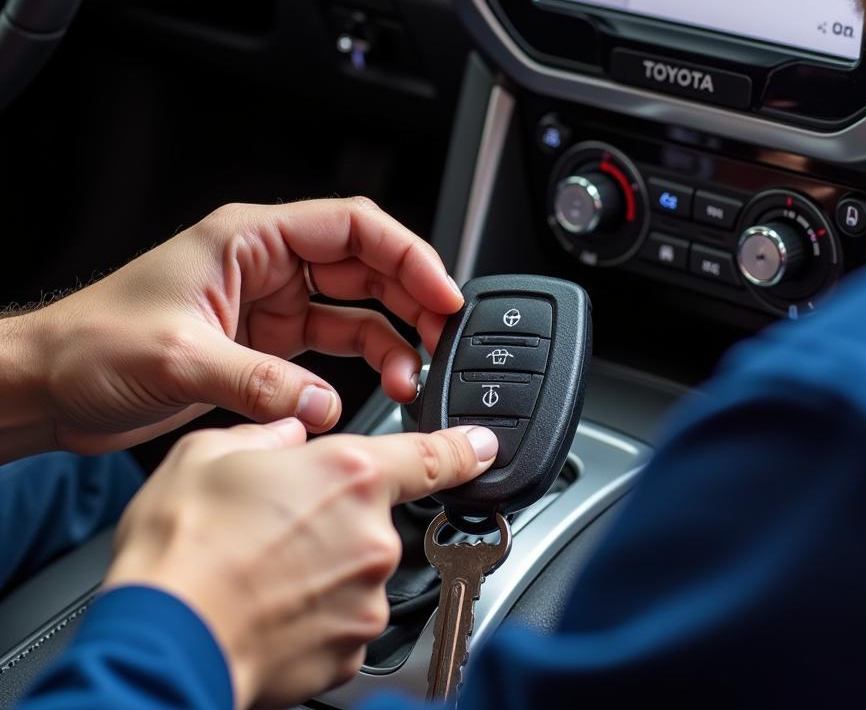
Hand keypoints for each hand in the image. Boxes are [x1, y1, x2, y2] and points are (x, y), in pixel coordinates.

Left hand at [24, 198, 463, 455]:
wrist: (51, 383)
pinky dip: (364, 364)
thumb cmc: (93, 342)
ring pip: (357, 307)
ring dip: (392, 338)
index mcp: (252, 238)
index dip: (407, 254)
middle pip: (366, 265)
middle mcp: (269, 264)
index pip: (354, 226)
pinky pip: (334, 345)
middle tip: (442, 334)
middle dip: (412, 296)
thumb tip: (323, 406)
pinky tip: (380, 387)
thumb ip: (259, 382)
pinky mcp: (267, 343)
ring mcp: (271, 303)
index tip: (441, 291)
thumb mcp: (178, 356)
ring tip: (415, 375)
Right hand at [105, 419, 498, 709]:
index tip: (483, 449)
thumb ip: (269, 434)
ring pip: (357, 571)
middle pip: (373, 517)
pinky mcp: (351, 652)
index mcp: (350, 473)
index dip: (464, 450)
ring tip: (263, 572)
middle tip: (272, 529)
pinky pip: (343, 621)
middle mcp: (372, 536)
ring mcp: (366, 598)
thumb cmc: (182, 547)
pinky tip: (270, 609)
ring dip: (324, 568)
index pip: (432, 456)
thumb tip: (290, 436)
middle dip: (334, 518)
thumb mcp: (212, 453)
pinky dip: (316, 615)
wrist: (162, 639)